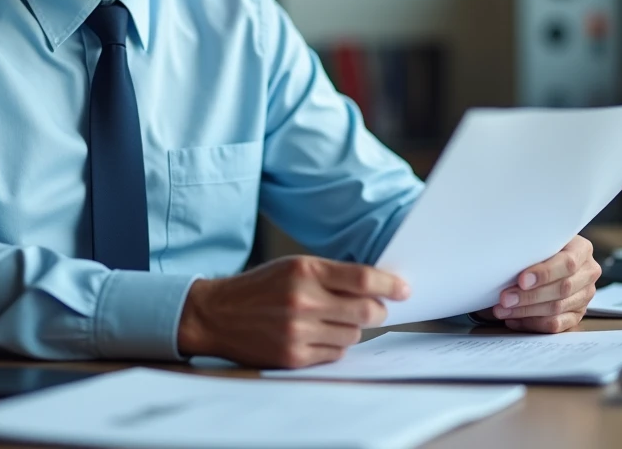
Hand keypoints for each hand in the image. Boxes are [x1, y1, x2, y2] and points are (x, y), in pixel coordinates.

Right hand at [177, 255, 409, 368]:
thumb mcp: (294, 266)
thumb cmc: (261, 287)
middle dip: (377, 310)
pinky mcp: (293, 356)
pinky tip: (318, 335)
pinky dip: (334, 346)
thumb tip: (377, 287)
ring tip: (333, 320)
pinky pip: (335, 354)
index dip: (389, 285)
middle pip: (365, 310)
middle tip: (376, 308)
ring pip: (353, 335)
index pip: (362, 279)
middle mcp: (303, 300)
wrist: (217, 314)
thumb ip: (332, 274)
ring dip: (352, 329)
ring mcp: (298, 331)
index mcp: (305, 270)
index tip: (404, 289)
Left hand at [483, 235, 600, 332]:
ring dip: (526, 311)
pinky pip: (555, 325)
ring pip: (557, 309)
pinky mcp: (577, 314)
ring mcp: (584, 296)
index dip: (544, 273)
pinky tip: (514, 319)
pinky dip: (532, 323)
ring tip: (503, 310)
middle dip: (529, 296)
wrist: (550, 257)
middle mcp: (588, 273)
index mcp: (582, 250)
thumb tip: (503, 258)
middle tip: (505, 299)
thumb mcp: (540, 240)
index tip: (521, 280)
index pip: (567, 263)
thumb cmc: (540, 247)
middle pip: (562, 289)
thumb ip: (531, 247)